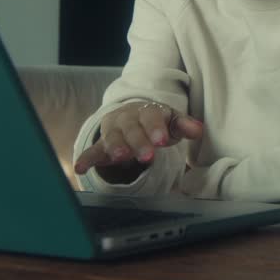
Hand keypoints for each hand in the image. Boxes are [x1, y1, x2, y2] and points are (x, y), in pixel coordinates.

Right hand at [73, 101, 203, 177]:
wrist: (132, 115)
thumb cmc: (155, 121)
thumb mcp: (171, 121)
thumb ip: (183, 125)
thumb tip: (199, 130)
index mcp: (147, 111)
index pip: (152, 117)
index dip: (156, 128)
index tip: (162, 140)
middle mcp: (128, 119)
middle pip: (132, 128)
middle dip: (139, 141)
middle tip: (147, 156)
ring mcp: (113, 131)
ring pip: (113, 137)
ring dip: (116, 147)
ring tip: (120, 157)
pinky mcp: (101, 144)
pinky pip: (93, 150)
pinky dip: (86, 158)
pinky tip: (80, 167)